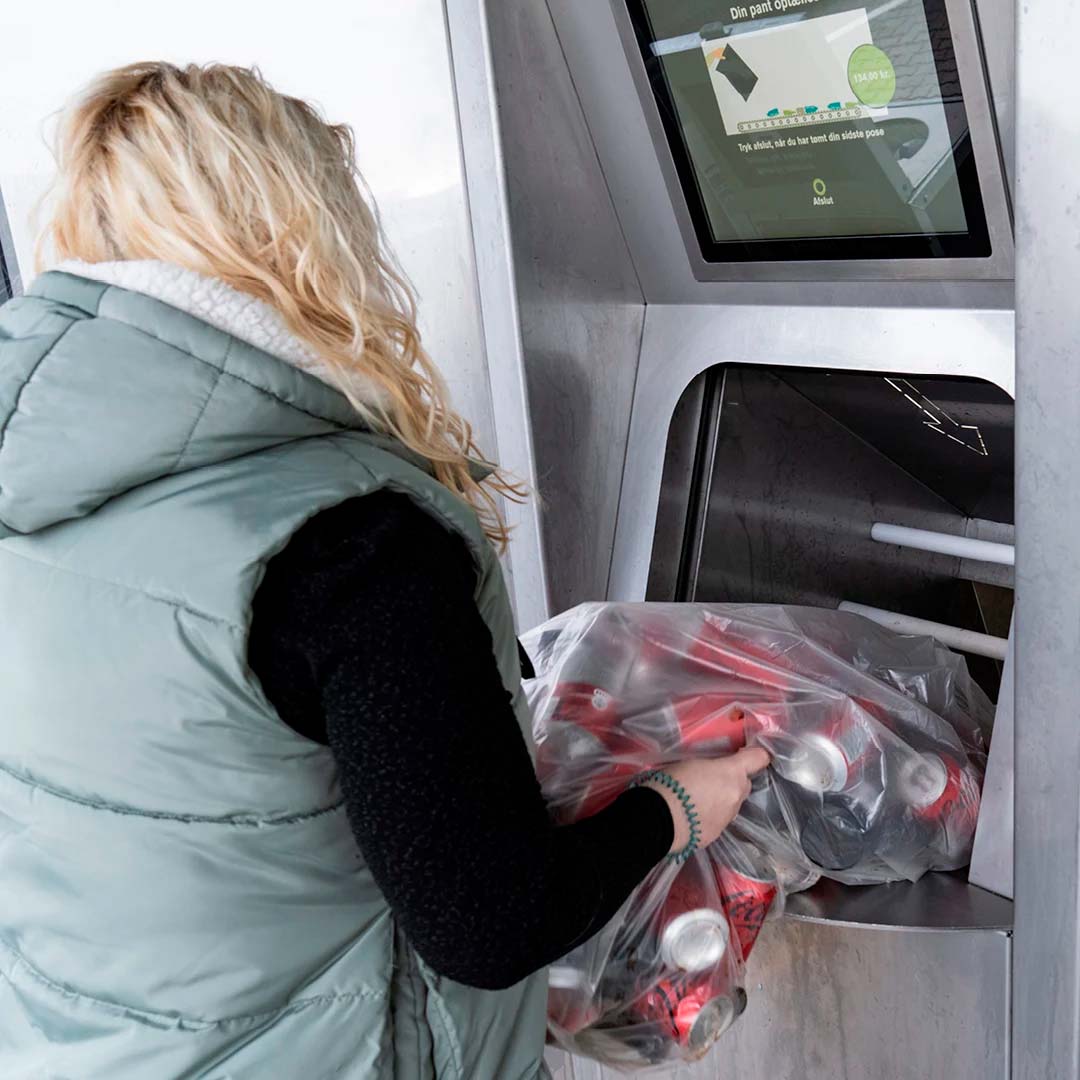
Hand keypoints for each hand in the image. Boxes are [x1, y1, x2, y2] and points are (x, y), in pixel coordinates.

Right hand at [643, 748, 770, 854]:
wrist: (660, 818)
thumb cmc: (672, 782)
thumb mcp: (693, 763)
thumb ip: (713, 767)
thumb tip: (717, 774)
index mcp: (732, 772)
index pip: (758, 759)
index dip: (756, 755)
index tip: (749, 755)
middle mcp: (736, 795)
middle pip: (744, 784)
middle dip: (733, 781)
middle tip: (711, 779)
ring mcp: (729, 817)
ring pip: (733, 804)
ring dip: (722, 800)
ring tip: (698, 800)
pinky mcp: (718, 833)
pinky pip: (720, 820)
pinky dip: (711, 816)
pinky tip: (693, 816)